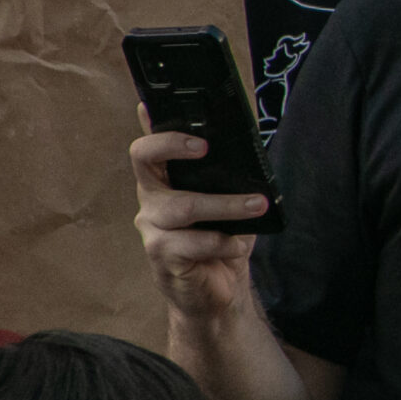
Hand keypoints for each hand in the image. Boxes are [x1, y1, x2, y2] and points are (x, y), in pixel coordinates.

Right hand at [130, 108, 265, 323]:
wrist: (219, 289)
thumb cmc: (222, 237)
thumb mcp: (229, 200)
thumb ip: (230, 170)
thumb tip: (251, 132)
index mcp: (164, 179)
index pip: (150, 144)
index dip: (153, 126)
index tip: (162, 110)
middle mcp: (152, 197)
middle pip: (143, 159)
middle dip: (173, 146)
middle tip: (206, 148)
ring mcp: (152, 226)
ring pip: (183, 206)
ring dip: (225, 205)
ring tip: (256, 206)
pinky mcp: (161, 254)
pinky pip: (192, 242)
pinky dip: (223, 242)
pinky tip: (236, 246)